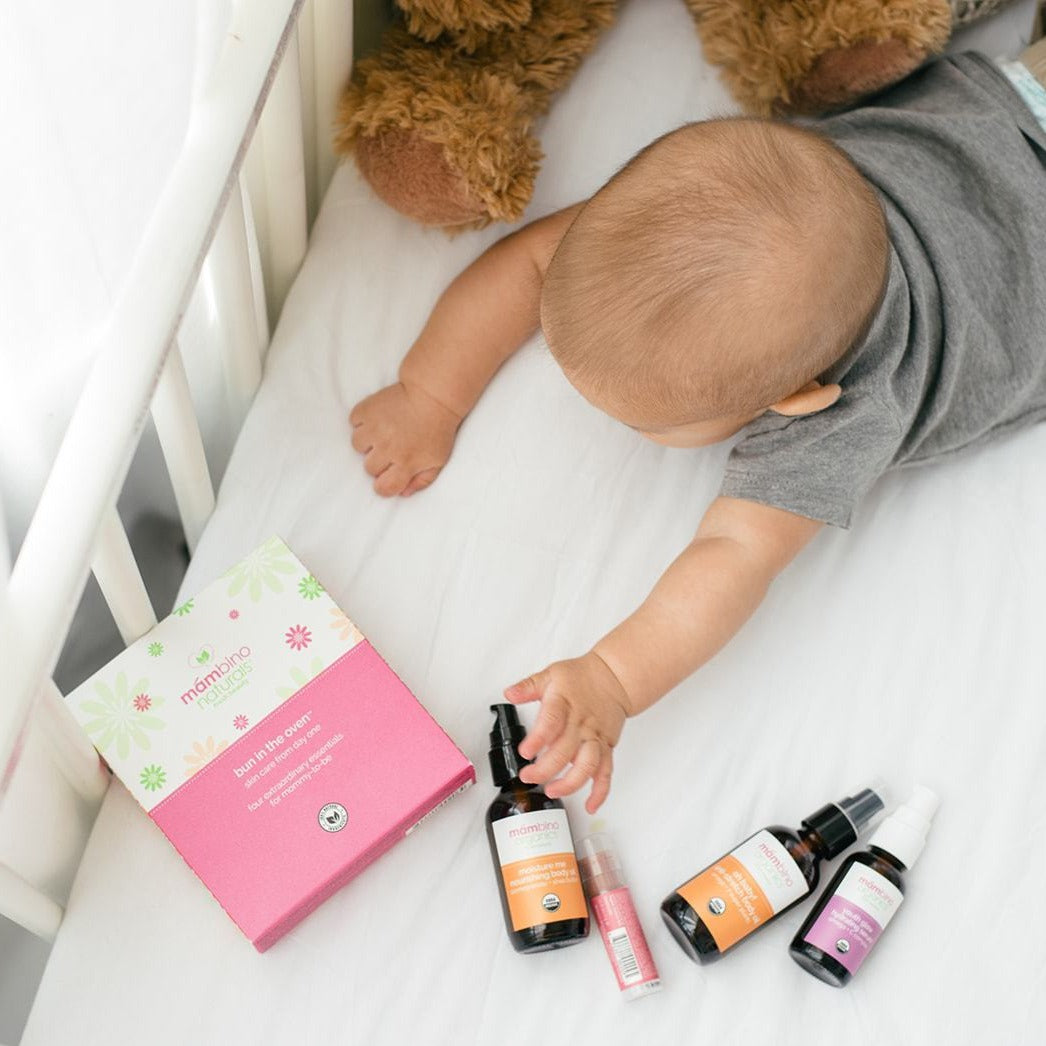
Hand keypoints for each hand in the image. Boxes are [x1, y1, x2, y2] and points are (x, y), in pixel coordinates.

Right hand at [349, 381, 461, 496]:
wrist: (433, 396)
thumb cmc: (438, 430)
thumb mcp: (438, 460)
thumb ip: (422, 481)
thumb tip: (404, 493)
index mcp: (406, 463)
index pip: (383, 488)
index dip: (386, 485)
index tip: (390, 475)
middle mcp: (388, 447)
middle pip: (369, 468)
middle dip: (379, 462)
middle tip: (392, 448)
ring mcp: (375, 428)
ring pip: (357, 445)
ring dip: (367, 442)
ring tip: (382, 433)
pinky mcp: (367, 409)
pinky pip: (354, 421)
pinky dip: (362, 421)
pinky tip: (377, 419)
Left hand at [503, 652, 631, 813]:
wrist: (614, 678)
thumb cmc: (582, 677)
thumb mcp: (551, 674)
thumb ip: (528, 686)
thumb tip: (509, 693)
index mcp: (565, 703)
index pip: (552, 722)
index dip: (538, 739)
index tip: (525, 752)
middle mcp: (582, 723)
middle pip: (565, 751)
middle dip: (546, 769)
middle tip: (528, 776)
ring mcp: (595, 737)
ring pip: (588, 765)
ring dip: (571, 783)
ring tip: (553, 791)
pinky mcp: (607, 747)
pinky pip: (606, 772)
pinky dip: (600, 791)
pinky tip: (590, 805)